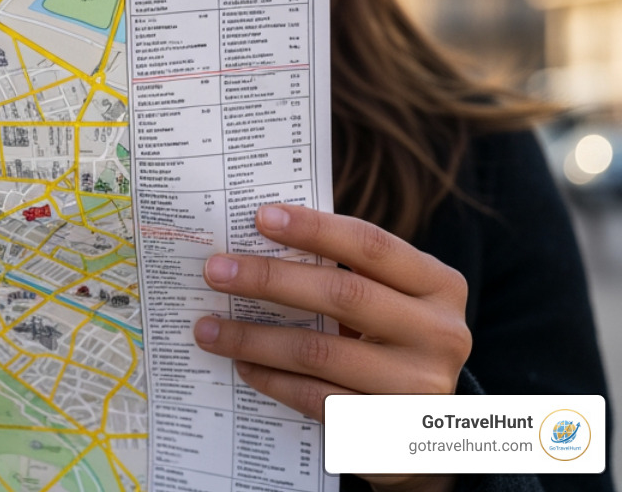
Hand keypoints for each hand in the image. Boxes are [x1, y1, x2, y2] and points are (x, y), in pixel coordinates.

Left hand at [192, 203, 470, 491]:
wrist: (428, 430)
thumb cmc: (394, 340)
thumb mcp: (390, 300)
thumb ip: (347, 271)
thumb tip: (259, 242)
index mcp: (440, 286)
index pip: (372, 245)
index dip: (315, 229)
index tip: (260, 217)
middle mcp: (439, 333)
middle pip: (342, 294)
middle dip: (269, 279)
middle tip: (216, 271)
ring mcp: (418, 385)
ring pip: (320, 350)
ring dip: (254, 337)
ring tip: (208, 328)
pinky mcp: (388, 428)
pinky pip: (316, 397)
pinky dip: (272, 379)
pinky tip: (242, 365)